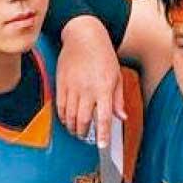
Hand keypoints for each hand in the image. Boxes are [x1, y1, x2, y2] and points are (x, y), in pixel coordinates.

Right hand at [57, 15, 124, 150]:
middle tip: (86, 137)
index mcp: (104, 88)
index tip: (103, 146)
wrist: (83, 36)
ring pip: (70, 116)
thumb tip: (122, 117)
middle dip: (84, 133)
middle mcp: (88, 89)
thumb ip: (118, 99)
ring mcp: (72, 87)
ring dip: (73, 127)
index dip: (104, 134)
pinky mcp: (61, 83)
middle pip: (84, 120)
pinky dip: (63, 117)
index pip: (104, 117)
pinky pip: (60, 106)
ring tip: (76, 130)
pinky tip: (67, 120)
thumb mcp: (117, 76)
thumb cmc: (103, 55)